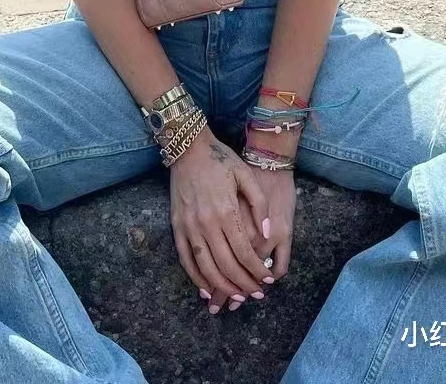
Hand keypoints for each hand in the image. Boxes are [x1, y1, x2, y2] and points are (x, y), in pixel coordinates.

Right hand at [169, 128, 273, 313]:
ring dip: (222, 287)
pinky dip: (196, 278)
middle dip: (244, 284)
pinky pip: (186, 259)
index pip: (245, 252)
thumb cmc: (221, 159)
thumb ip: (260, 205)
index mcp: (226, 210)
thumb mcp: (246, 174)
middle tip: (257, 295)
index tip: (268, 281)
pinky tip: (206, 289)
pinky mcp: (177, 226)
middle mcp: (207, 223)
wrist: (188, 147)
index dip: (257, 271)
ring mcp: (189, 226)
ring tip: (237, 297)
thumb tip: (268, 234)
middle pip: (227, 265)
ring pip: (206, 267)